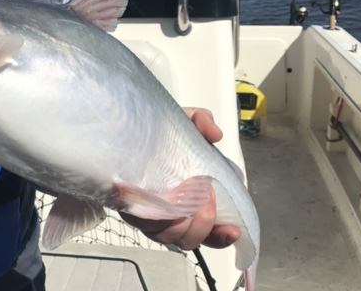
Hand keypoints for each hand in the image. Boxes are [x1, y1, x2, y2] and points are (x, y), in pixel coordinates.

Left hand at [120, 107, 240, 249]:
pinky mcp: (129, 208)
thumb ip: (202, 122)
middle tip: (207, 200)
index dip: (222, 236)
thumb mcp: (185, 122)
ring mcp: (150, 213)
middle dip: (202, 225)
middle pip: (189, 238)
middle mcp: (173, 214)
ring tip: (186, 199)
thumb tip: (214, 134)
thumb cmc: (160, 133)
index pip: (212, 233)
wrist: (127, 128)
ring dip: (181, 224)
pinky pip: (142, 223)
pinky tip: (157, 201)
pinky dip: (152, 217)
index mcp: (194, 202)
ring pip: (168, 236)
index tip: (233, 229)